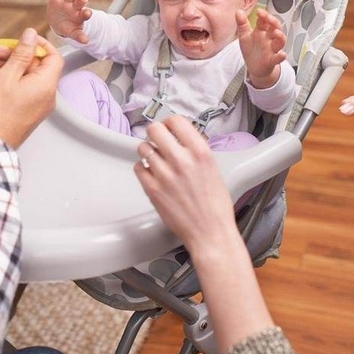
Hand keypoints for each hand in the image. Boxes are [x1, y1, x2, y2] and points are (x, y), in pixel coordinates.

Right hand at [0, 28, 62, 147]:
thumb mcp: (7, 75)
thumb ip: (21, 53)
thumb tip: (31, 36)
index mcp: (46, 84)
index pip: (53, 56)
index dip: (39, 44)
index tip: (23, 39)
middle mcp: (46, 95)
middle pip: (34, 65)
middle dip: (12, 55)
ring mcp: (37, 104)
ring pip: (24, 77)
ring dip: (5, 67)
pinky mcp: (27, 111)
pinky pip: (20, 89)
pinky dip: (6, 81)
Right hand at [46, 0, 91, 43]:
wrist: (57, 22)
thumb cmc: (68, 27)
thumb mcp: (72, 32)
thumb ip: (78, 36)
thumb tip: (86, 42)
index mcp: (80, 15)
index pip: (85, 13)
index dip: (87, 13)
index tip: (87, 13)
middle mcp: (75, 6)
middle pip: (80, 1)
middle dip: (82, 0)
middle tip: (83, 0)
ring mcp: (67, 1)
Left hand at [133, 116, 237, 251]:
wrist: (210, 232)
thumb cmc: (215, 206)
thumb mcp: (212, 168)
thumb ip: (195, 151)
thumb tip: (179, 139)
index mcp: (200, 152)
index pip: (176, 121)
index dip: (169, 123)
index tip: (167, 128)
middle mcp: (181, 160)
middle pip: (154, 129)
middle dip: (154, 133)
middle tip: (157, 141)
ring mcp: (164, 174)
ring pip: (143, 148)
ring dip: (148, 151)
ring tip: (155, 160)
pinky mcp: (152, 189)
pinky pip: (138, 167)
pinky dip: (143, 168)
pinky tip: (152, 174)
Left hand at [236, 8, 285, 88]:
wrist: (254, 67)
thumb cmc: (251, 49)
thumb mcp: (244, 35)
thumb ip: (242, 24)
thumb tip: (238, 11)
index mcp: (263, 31)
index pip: (265, 20)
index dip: (264, 15)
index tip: (259, 12)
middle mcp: (269, 38)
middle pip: (275, 27)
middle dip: (273, 22)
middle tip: (268, 18)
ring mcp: (272, 49)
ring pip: (280, 41)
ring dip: (280, 36)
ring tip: (277, 32)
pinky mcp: (272, 60)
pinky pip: (278, 58)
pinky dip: (281, 56)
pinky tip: (282, 54)